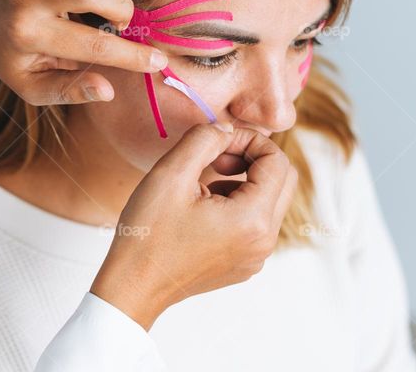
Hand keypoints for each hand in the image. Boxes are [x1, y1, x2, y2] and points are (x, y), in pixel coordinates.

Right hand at [90, 122, 297, 329]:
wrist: (132, 286)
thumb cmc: (148, 235)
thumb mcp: (171, 174)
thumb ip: (204, 139)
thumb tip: (226, 129)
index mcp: (253, 220)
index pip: (277, 162)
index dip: (249, 140)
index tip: (217, 141)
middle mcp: (264, 241)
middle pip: (283, 180)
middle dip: (253, 158)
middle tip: (216, 158)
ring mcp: (256, 256)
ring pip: (270, 201)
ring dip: (244, 181)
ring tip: (203, 184)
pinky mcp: (244, 263)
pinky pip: (256, 223)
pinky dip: (238, 204)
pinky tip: (202, 207)